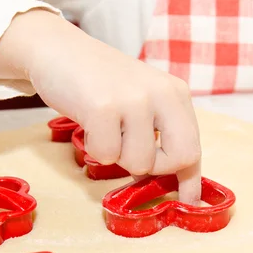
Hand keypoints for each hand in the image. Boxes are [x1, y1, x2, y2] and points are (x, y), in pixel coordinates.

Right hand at [0, 10, 201, 203]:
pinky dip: (93, 147)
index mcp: (176, 93)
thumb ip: (159, 135)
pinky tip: (89, 122)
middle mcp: (163, 94)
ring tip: (105, 126)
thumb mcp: (141, 101)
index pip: (193, 145)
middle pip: (180, 158)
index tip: (189, 201)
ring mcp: (134, 99)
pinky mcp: (104, 107)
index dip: (191, 178)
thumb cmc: (99, 83)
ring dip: (116, 155)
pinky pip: (105, 156)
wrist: (58, 50)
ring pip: (139, 163)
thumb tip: (167, 182)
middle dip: (155, 168)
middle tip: (129, 151)